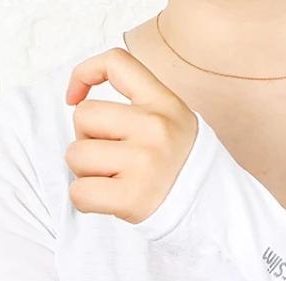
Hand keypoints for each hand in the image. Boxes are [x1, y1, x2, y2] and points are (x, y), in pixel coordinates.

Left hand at [64, 46, 197, 224]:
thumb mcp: (174, 123)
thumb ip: (137, 106)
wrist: (212, 211)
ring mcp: (144, 163)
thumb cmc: (180, 170)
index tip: (73, 98)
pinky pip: (79, 192)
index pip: (116, 63)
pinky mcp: (132, 197)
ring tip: (112, 181)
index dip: (84, 74)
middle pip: (83, 116)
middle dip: (86, 139)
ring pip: (76, 155)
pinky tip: (106, 200)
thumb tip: (77, 102)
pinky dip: (85, 199)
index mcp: (165, 104)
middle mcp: (156, 128)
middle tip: (110, 159)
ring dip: (85, 172)